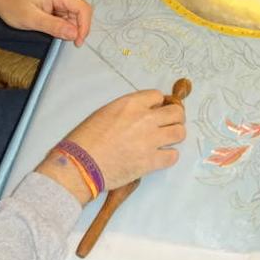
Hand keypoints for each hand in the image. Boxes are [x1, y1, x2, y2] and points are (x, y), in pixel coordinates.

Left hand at [0, 0, 91, 45]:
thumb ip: (55, 27)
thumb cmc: (12, 4)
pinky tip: (47, 23)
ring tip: (46, 27)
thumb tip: (74, 34)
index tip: (77, 43)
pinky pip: (68, 12)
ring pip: (75, 13)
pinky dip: (62, 22)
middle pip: (80, 11)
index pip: (83, 9)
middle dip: (73, 27)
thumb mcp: (32, 19)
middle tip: (57, 37)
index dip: (84, 27)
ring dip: (66, 25)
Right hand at [37, 89, 185, 202]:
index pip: (158, 95)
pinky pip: (173, 156)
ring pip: (179, 132)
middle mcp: (145, 119)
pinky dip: (169, 156)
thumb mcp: (105, 112)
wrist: (80, 164)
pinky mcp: (151, 162)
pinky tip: (160, 156)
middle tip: (167, 124)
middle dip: (174, 117)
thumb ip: (127, 110)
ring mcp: (150, 140)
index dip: (157, 104)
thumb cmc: (86, 138)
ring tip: (166, 140)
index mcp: (131, 104)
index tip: (155, 111)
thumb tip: (143, 113)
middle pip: (176, 112)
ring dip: (175, 135)